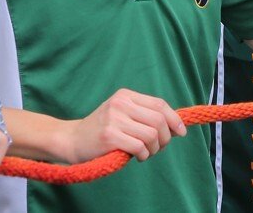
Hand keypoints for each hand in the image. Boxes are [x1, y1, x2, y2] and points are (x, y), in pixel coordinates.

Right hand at [62, 89, 186, 162]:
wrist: (71, 140)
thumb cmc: (102, 130)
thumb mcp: (123, 114)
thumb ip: (145, 116)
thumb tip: (178, 126)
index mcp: (125, 95)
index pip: (160, 104)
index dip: (174, 119)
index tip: (181, 132)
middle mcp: (120, 104)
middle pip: (159, 119)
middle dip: (166, 137)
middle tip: (160, 147)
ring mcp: (114, 119)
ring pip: (151, 134)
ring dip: (155, 148)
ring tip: (147, 153)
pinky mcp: (109, 136)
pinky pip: (139, 146)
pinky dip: (144, 154)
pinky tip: (138, 156)